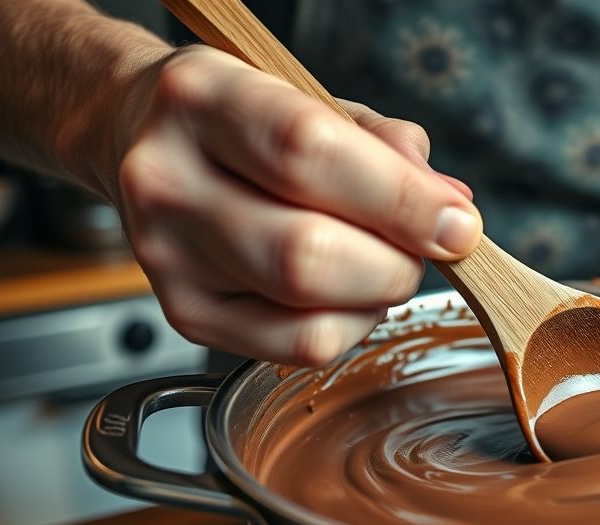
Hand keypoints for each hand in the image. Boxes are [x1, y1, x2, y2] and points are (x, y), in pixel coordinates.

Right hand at [110, 46, 480, 365]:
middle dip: (398, 261)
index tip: (458, 223)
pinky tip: (348, 293)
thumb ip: (387, 147)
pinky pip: (298, 348)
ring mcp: (167, 258)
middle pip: (307, 252)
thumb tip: (449, 204)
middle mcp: (169, 181)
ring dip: (378, 297)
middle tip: (427, 247)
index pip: (310, 152)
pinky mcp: (185, 315)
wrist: (141, 138)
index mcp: (203, 100)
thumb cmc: (243, 120)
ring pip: (307, 313)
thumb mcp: (313, 100)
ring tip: (381, 262)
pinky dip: (350, 326)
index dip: (401, 198)